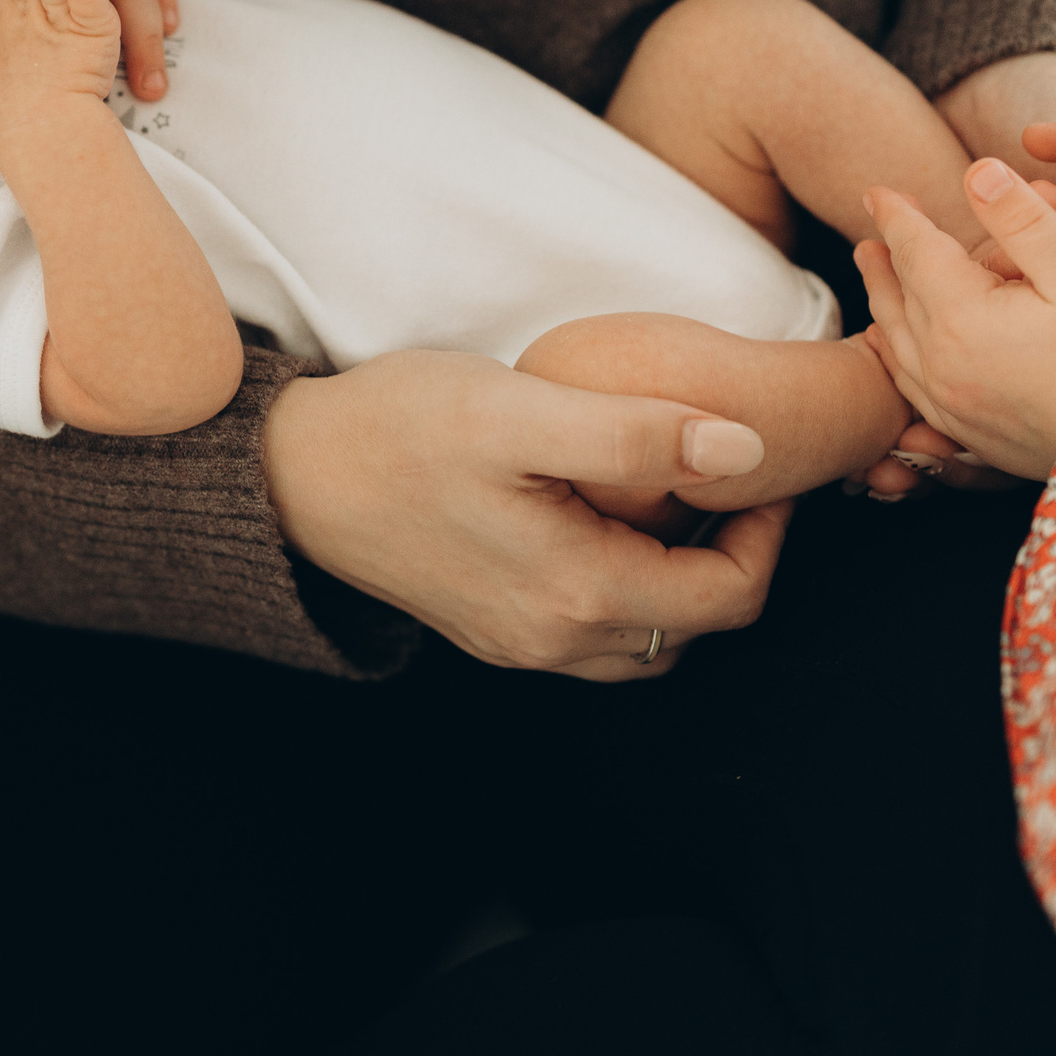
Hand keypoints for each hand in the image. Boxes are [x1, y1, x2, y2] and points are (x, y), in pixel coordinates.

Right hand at [263, 351, 790, 680]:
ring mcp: (517, 642)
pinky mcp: (488, 626)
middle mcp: (551, 640)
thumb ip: (637, 435)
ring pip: (645, 638)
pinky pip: (590, 630)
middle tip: (722, 473)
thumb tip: (744, 449)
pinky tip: (601, 515)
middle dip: (729, 555)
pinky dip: (623, 584)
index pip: (730, 597)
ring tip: (669, 495)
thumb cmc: (396, 430)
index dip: (768, 532)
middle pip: (694, 627)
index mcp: (576, 594)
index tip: (756, 462)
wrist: (286, 475)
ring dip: (678, 577)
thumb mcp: (522, 413)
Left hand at [854, 159, 1055, 479]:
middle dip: (884, 259)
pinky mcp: (962, 432)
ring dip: (884, 302)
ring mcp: (947, 403)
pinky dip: (896, 353)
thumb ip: (1022, 219)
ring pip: (896, 342)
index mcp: (963, 317)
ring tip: (877, 275)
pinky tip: (896, 345)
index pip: (916, 251)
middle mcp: (940, 363)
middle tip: (872, 230)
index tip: (877, 192)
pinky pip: (909, 384)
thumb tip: (976, 172)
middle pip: (897, 297)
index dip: (896, 217)